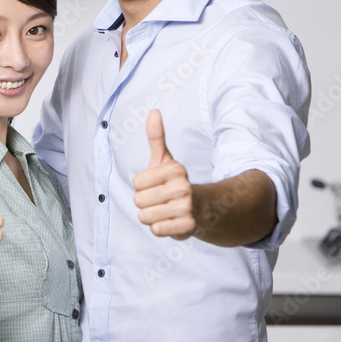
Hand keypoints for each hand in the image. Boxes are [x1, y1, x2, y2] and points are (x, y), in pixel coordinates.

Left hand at [133, 110, 195, 239]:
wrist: (204, 208)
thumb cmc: (176, 182)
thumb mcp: (166, 160)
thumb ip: (156, 137)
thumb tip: (153, 111)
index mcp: (175, 169)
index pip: (136, 182)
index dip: (142, 186)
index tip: (156, 185)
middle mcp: (182, 187)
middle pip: (138, 200)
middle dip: (145, 203)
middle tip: (161, 200)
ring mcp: (186, 207)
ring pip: (144, 217)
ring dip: (151, 216)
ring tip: (165, 210)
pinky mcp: (187, 227)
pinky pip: (156, 230)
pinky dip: (160, 228)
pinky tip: (171, 222)